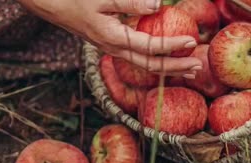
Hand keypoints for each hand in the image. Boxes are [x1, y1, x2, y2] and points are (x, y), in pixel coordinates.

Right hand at [16, 0, 202, 77]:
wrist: (53, 6)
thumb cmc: (76, 0)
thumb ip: (128, 1)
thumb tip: (157, 5)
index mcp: (113, 39)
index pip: (149, 47)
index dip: (171, 46)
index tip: (191, 42)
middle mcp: (114, 49)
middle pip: (149, 65)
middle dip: (175, 68)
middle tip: (198, 67)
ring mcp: (112, 49)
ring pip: (143, 65)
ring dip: (167, 67)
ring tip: (187, 68)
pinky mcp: (111, 45)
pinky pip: (137, 57)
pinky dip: (154, 60)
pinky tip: (164, 57)